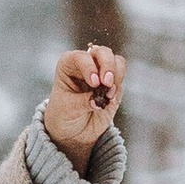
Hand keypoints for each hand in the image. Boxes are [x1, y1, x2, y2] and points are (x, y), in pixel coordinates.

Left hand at [39, 43, 125, 169]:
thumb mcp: (68, 109)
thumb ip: (84, 102)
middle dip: (107, 66)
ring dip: (116, 76)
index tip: (94, 83)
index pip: (80, 57)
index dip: (89, 67)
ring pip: (116, 61)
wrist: (72, 130)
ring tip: (109, 94)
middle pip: (102, 53)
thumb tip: (100, 100)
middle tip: (107, 83)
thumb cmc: (63, 115)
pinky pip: (121, 78)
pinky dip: (119, 86)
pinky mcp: (113, 84)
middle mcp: (86, 64)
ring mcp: (101, 72)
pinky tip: (110, 99)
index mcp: (68, 64)